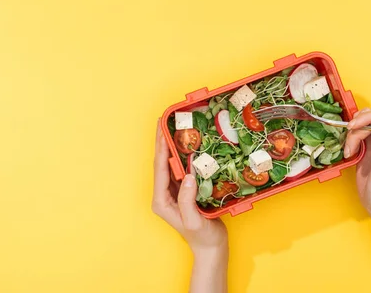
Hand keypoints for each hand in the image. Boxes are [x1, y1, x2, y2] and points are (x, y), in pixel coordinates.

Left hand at [152, 121, 227, 256]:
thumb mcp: (194, 221)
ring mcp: (173, 192)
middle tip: (165, 120)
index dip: (161, 148)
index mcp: (161, 200)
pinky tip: (187, 144)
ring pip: (170, 164)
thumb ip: (187, 200)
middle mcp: (164, 194)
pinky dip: (182, 155)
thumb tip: (187, 176)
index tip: (163, 129)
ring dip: (171, 145)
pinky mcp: (183, 191)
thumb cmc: (203, 238)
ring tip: (173, 126)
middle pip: (162, 163)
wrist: (211, 249)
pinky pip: (180, 169)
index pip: (160, 169)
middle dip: (162, 141)